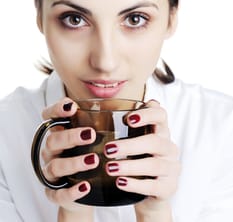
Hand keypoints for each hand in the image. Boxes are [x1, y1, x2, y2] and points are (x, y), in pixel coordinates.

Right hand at [41, 97, 97, 220]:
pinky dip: (71, 191)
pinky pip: (58, 194)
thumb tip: (141, 107)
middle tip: (91, 134)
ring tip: (94, 160)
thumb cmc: (92, 155)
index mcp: (59, 133)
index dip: (56, 109)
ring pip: (55, 166)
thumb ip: (108, 122)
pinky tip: (86, 186)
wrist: (87, 191)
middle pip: (52, 140)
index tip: (72, 106)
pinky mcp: (55, 194)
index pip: (49, 116)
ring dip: (74, 162)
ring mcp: (51, 172)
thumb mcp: (96, 138)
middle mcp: (52, 151)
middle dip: (70, 136)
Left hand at [104, 100, 180, 220]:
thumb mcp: (133, 141)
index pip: (160, 115)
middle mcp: (169, 147)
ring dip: (129, 166)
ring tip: (110, 168)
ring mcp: (171, 168)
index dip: (147, 114)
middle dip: (130, 145)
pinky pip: (153, 186)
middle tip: (108, 149)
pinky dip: (135, 184)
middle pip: (154, 142)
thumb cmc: (138, 159)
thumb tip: (90, 113)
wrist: (151, 192)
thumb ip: (122, 127)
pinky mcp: (169, 187)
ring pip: (153, 165)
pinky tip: (120, 182)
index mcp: (161, 131)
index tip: (128, 119)